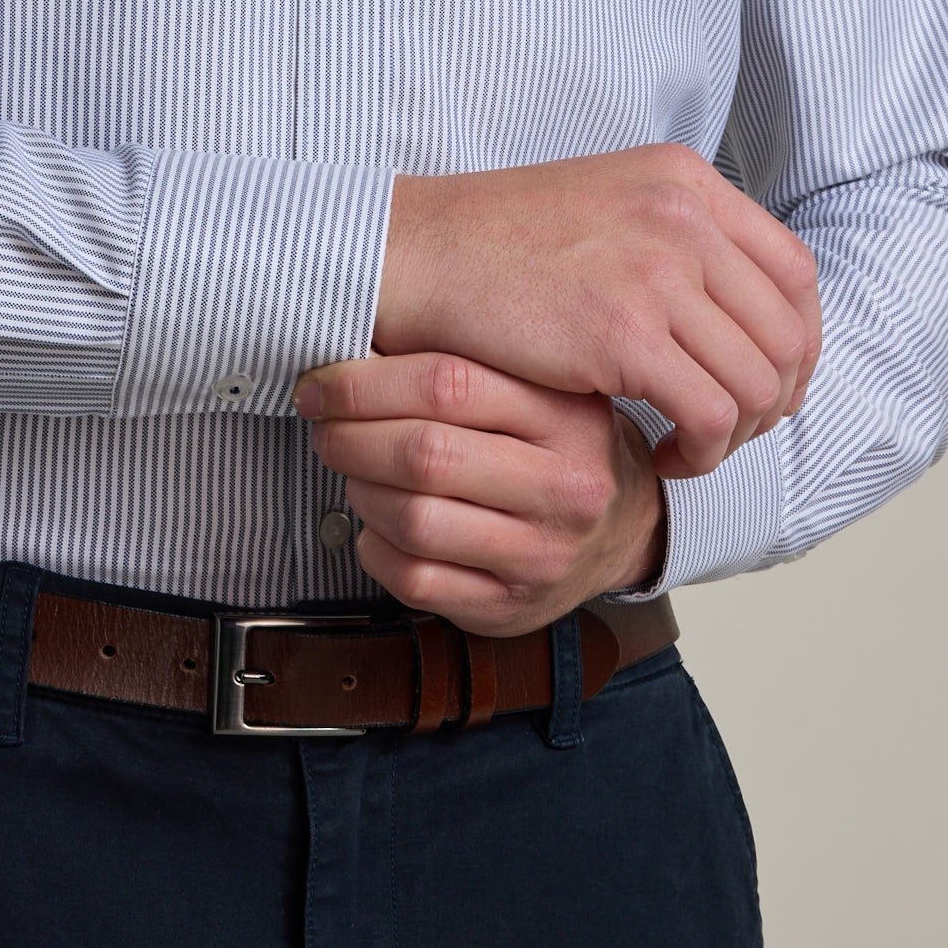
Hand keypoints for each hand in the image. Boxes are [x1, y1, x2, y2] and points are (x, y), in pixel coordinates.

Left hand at [293, 350, 665, 631]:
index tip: (322, 382)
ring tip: (355, 471)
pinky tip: (379, 523)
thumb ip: (466, 365)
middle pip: (425, 455)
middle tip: (325, 426)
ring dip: (361, 490)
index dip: (365, 382)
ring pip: (413, 520)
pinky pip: (413, 579)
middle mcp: (564, 488)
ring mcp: (540, 556)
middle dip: (351, 437)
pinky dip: (375, 546)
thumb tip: (357, 339)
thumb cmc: (559, 446)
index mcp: (568, 417)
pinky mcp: (510, 608)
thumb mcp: (542, 389)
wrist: (625, 529)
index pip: (448, 384)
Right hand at [373, 144, 819, 477]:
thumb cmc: (496, 244)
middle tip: (725, 431)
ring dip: (734, 434)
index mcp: (684, 181)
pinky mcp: (625, 334)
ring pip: (758, 382)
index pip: (795, 272)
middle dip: (771, 400)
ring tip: (687, 447)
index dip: (794, 342)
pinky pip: (710, 414)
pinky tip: (658, 454)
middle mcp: (684, 216)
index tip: (762, 382)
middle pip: (787, 333)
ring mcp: (658, 271)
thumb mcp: (607, 206)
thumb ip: (676, 239)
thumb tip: (741, 310)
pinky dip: (698, 451)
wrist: (414, 254)